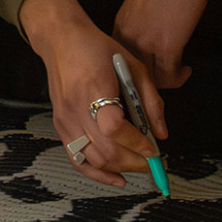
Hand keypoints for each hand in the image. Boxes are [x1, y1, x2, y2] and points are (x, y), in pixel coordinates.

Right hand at [21, 0, 167, 187]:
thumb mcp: (134, 67)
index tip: (153, 149)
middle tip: (153, 163)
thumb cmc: (99, 50)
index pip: (114, 128)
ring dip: (120, 168)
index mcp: (95, 89)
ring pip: (93, 159)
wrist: (62, 41)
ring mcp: (65, 120)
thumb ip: (150, 102)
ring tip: (138, 164)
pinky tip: (117, 179)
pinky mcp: (60, 127)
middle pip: (105, 150)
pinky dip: (98, 174)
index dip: (136, 143)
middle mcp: (76, 109)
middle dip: (134, 162)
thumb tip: (162, 134)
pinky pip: (78, 159)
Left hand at [113, 0, 221, 88]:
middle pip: (132, 73)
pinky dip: (178, 78)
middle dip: (147, 81)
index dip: (134, 68)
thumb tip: (149, 30)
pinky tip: (186, 71)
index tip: (148, 71)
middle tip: (162, 80)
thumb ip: (140, 18)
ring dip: (165, 81)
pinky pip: (169, 76)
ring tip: (176, 75)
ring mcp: (146, 43)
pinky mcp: (166, 47)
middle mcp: (128, 36)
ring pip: (150, 78)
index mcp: (121, 24)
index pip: (120, 58)